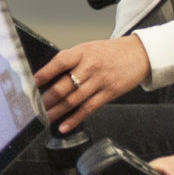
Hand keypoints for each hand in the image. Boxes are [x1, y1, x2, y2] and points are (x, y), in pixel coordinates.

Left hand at [35, 36, 151, 132]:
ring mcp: (100, 81)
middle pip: (65, 85)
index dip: (45, 73)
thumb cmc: (112, 52)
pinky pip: (89, 108)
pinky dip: (75, 119)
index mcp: (83, 52)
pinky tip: (65, 125)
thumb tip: (49, 77)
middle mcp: (91, 66)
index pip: (61, 61)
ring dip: (57, 111)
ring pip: (74, 99)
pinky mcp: (109, 93)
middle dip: (47, 99)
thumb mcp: (89, 49)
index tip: (33, 83)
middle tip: (35, 107)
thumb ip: (71, 61)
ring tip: (45, 117)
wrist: (140, 54)